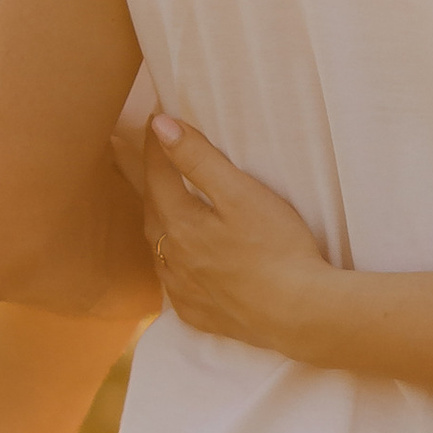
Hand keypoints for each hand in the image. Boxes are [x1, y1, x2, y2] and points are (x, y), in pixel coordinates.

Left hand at [142, 116, 345, 359]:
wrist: (299, 315)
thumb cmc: (277, 249)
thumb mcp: (241, 194)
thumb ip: (198, 159)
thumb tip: (160, 125)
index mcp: (180, 224)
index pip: (158, 173)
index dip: (155, 144)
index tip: (154, 117)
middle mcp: (172, 258)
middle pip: (150, 209)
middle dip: (144, 179)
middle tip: (133, 156)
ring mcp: (183, 289)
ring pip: (158, 248)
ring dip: (155, 221)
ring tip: (155, 205)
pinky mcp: (199, 313)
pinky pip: (172, 282)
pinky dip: (170, 262)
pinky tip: (177, 264)